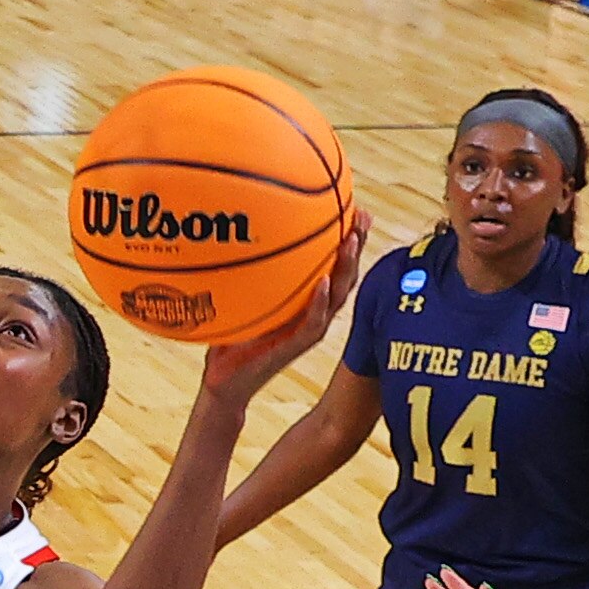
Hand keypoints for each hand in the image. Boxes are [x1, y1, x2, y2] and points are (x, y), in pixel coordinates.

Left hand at [200, 207, 368, 405]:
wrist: (224, 381)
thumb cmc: (233, 337)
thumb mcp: (242, 297)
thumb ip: (247, 271)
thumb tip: (235, 230)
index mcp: (306, 299)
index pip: (335, 265)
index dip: (349, 239)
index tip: (357, 208)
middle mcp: (313, 312)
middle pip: (345, 275)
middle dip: (357, 245)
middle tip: (363, 217)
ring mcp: (306, 330)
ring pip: (337, 297)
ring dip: (346, 269)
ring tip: (351, 241)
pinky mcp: (293, 348)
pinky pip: (312, 324)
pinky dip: (318, 303)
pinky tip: (322, 282)